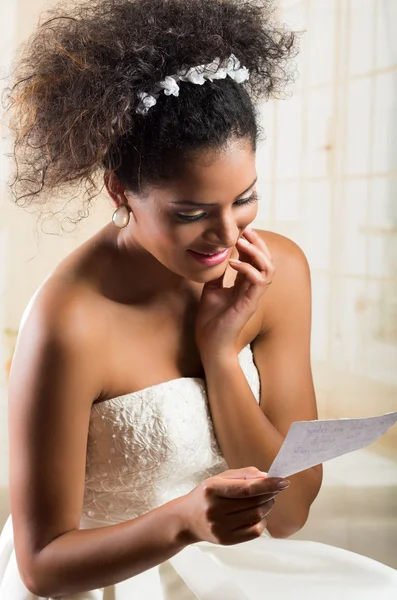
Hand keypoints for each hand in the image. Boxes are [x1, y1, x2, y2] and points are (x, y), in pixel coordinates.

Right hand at [177, 466, 289, 545]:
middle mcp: (215, 509)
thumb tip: (266, 477)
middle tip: (274, 488)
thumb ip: (243, 475)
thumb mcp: (219, 479)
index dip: (268, 485)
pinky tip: (258, 514)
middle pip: (255, 503)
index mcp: (212, 489)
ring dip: (268, 505)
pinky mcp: (226, 540)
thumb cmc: (206, 495)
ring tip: (265, 499)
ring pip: (257, 515)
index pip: (246, 488)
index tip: (283, 481)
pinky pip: (255, 531)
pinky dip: (262, 521)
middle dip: (270, 494)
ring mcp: (220, 527)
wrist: (187, 519)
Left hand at [195, 228, 274, 356]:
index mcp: (245, 286)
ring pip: (268, 269)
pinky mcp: (250, 304)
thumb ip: (217, 275)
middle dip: (259, 243)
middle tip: (246, 231)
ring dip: (257, 253)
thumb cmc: (210, 320)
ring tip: (241, 243)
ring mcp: (253, 297)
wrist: (210, 343)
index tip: (241, 231)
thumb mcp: (211, 290)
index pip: (256, 260)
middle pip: (267, 261)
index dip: (252, 244)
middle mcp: (253, 290)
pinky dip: (247, 268)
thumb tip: (214, 257)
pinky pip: (258, 281)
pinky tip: (232, 263)